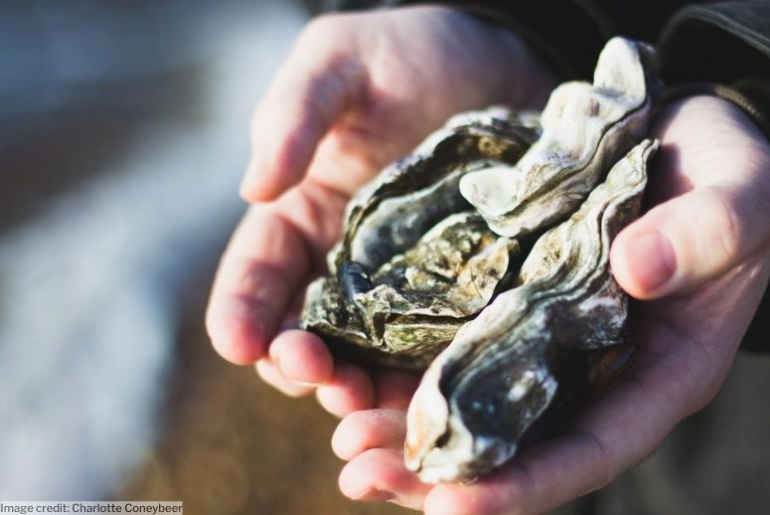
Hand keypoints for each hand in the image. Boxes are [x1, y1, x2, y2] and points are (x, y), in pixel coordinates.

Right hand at [205, 6, 556, 404]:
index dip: (240, 314)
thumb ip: (294, 115)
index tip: (237, 343)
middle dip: (301, 365)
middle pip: (307, 335)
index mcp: (302, 218)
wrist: (502, 60)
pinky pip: (437, 352)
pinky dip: (426, 384)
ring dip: (360, 391)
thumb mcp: (341, 63)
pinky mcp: (462, 298)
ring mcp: (405, 289)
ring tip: (366, 403)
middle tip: (317, 376)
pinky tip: (434, 397)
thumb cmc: (411, 54)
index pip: (257, 277)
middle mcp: (346, 266)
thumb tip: (254, 187)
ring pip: (368, 360)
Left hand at [331, 96, 769, 512]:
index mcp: (658, 371)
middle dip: (439, 467)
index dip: (523, 485)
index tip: (449, 505)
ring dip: (407, 421)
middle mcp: (593, 367)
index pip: (590, 449)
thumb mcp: (741, 195)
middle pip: (514, 442)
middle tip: (360, 473)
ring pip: (473, 398)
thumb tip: (636, 271)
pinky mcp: (509, 296)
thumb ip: (707, 233)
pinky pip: (455, 338)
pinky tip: (356, 361)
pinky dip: (409, 358)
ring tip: (341, 433)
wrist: (679, 139)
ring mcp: (545, 334)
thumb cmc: (730, 177)